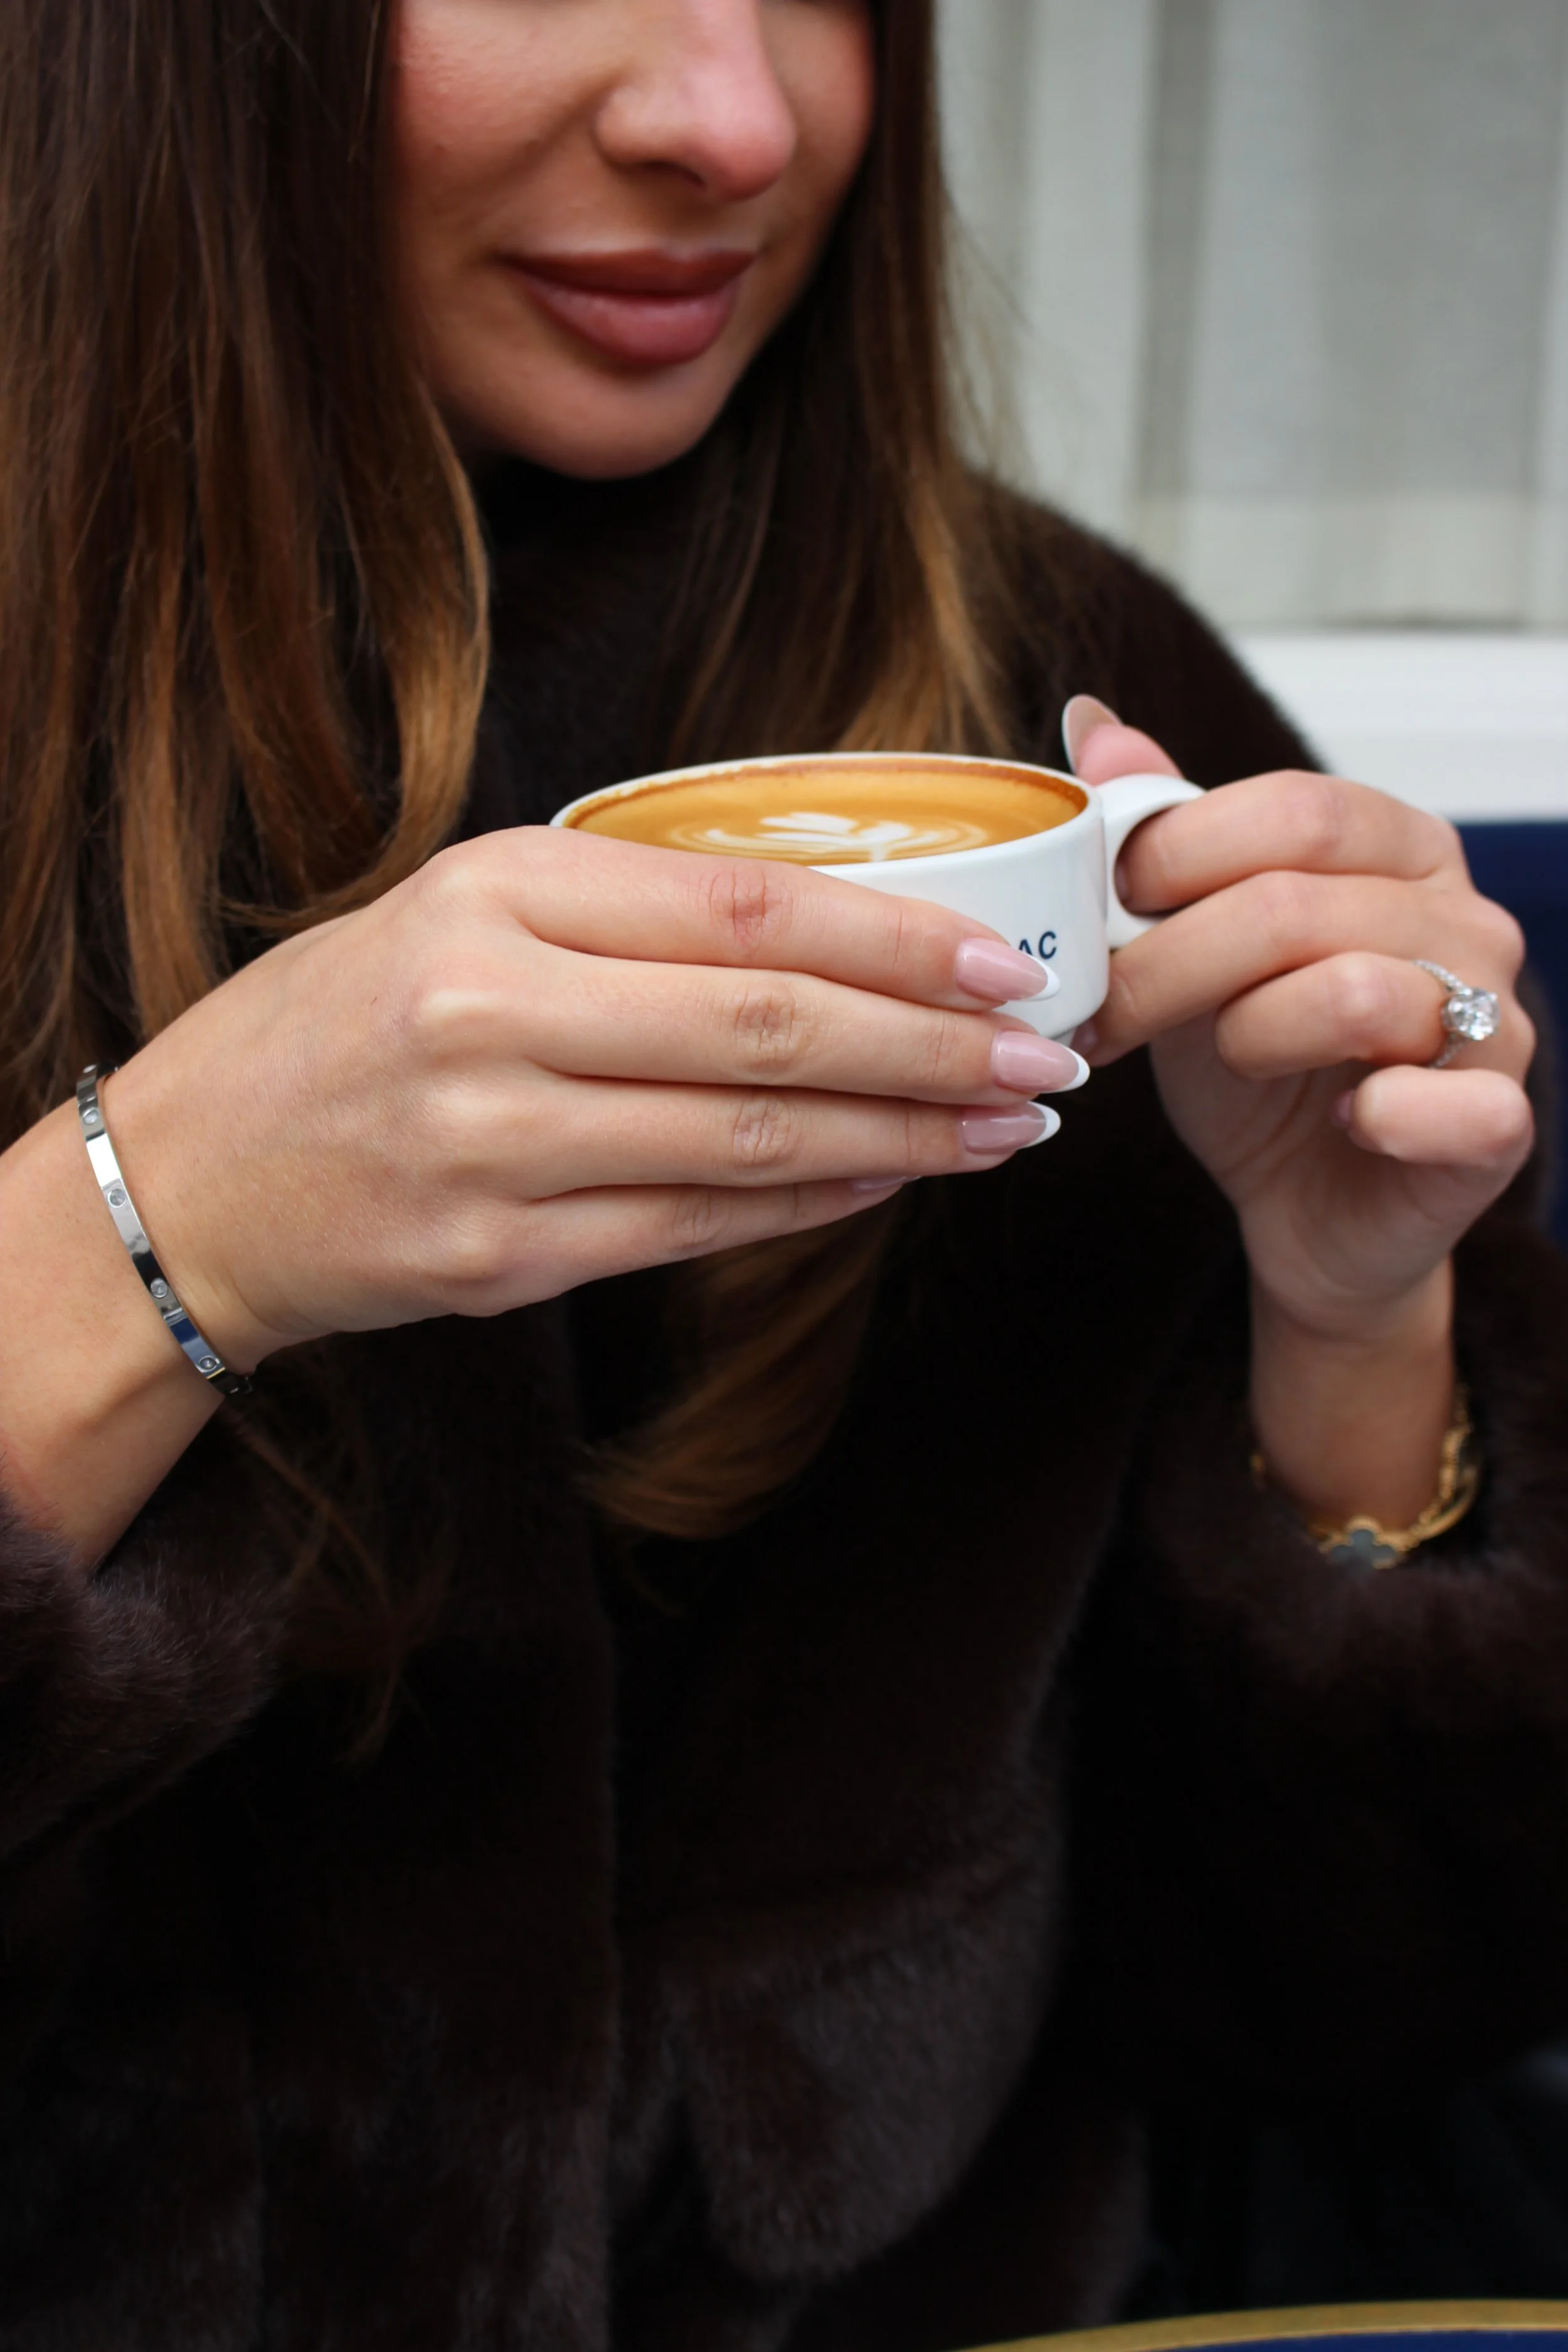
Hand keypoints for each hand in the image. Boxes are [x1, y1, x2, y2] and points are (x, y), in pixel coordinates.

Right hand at [101, 827, 1080, 1368]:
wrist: (189, 1179)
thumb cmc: (341, 1025)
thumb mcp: (461, 912)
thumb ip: (628, 914)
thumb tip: (838, 937)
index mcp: (493, 892)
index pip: (743, 907)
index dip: (897, 938)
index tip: (1004, 960)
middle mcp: (490, 1011)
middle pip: (767, 1025)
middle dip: (933, 1045)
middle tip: (1048, 1056)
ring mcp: (492, 1145)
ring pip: (748, 1135)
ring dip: (901, 1133)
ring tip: (1005, 1127)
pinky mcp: (498, 1259)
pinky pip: (694, 1227)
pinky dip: (808, 1202)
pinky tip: (889, 1181)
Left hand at [1066, 699, 1534, 1522]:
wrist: (1307, 1208)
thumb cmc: (1259, 1067)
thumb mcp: (1189, 940)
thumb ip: (1158, 834)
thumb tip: (1090, 720)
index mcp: (1400, 849)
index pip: (1296, 809)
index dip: (1180, 854)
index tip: (1105, 908)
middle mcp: (1465, 919)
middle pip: (1299, 902)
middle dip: (1171, 961)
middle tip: (1106, 1013)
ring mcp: (1496, 1019)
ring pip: (1352, 993)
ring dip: (1243, 1036)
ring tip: (1217, 1060)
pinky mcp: (1498, 1123)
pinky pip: (1447, 1104)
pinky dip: (1375, 1117)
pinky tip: (1339, 1122)